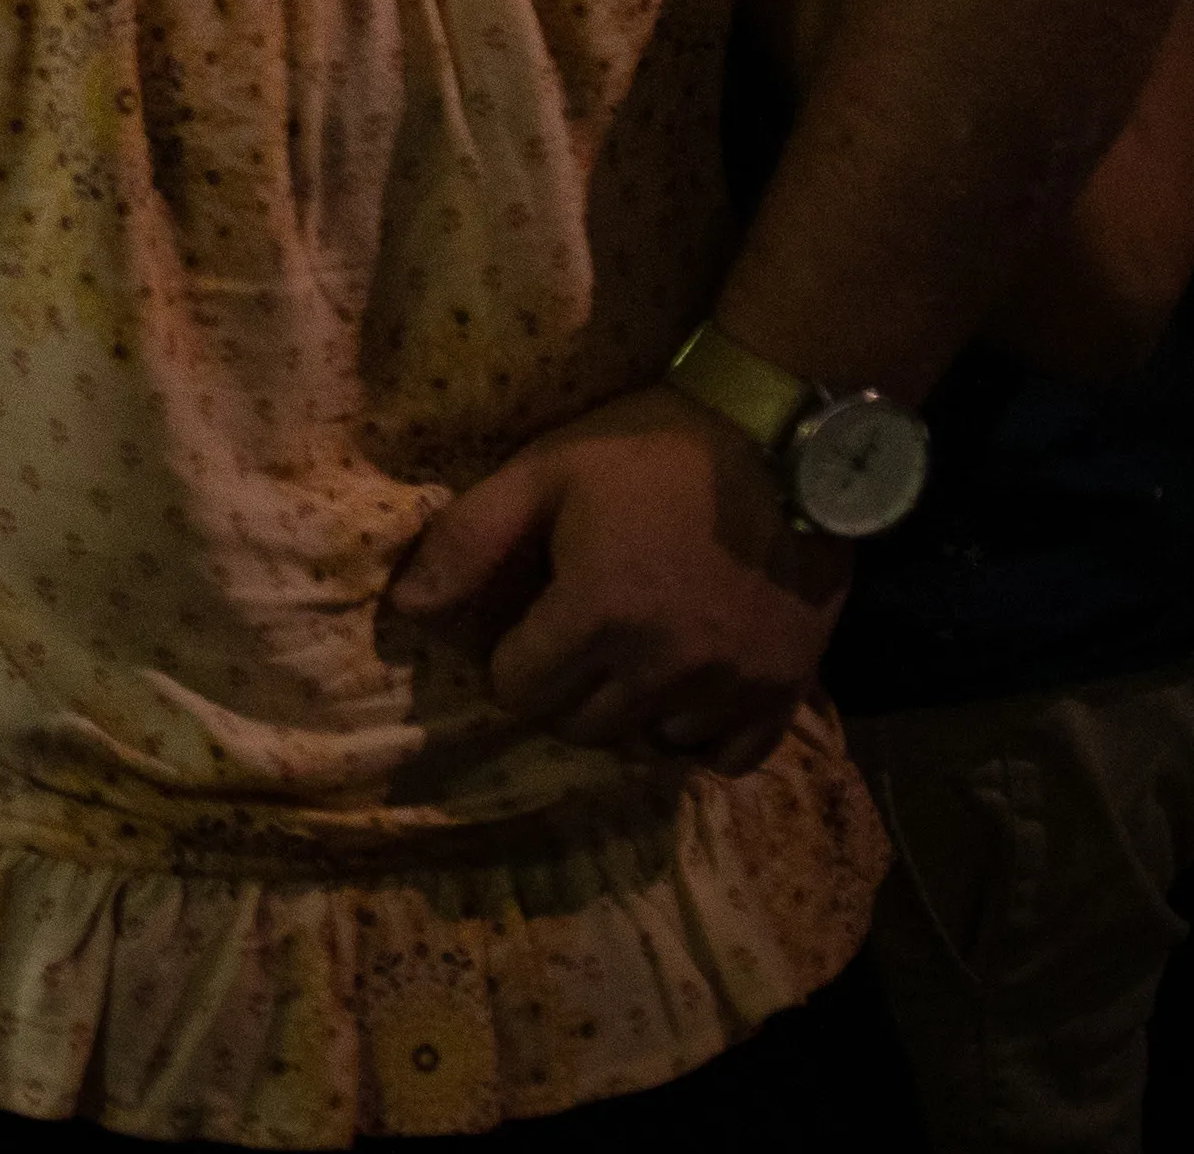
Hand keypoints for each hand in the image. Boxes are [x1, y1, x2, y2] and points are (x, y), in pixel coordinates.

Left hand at [388, 386, 849, 772]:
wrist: (777, 437)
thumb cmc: (649, 449)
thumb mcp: (542, 472)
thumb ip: (467, 541)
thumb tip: (406, 609)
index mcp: (600, 615)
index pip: (519, 692)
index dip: (509, 660)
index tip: (526, 624)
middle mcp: (667, 666)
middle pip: (581, 727)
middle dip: (560, 692)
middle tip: (572, 642)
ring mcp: (734, 684)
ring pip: (651, 745)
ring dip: (628, 715)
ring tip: (628, 661)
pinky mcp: (788, 687)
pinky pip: (730, 756)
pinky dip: (701, 734)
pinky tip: (687, 690)